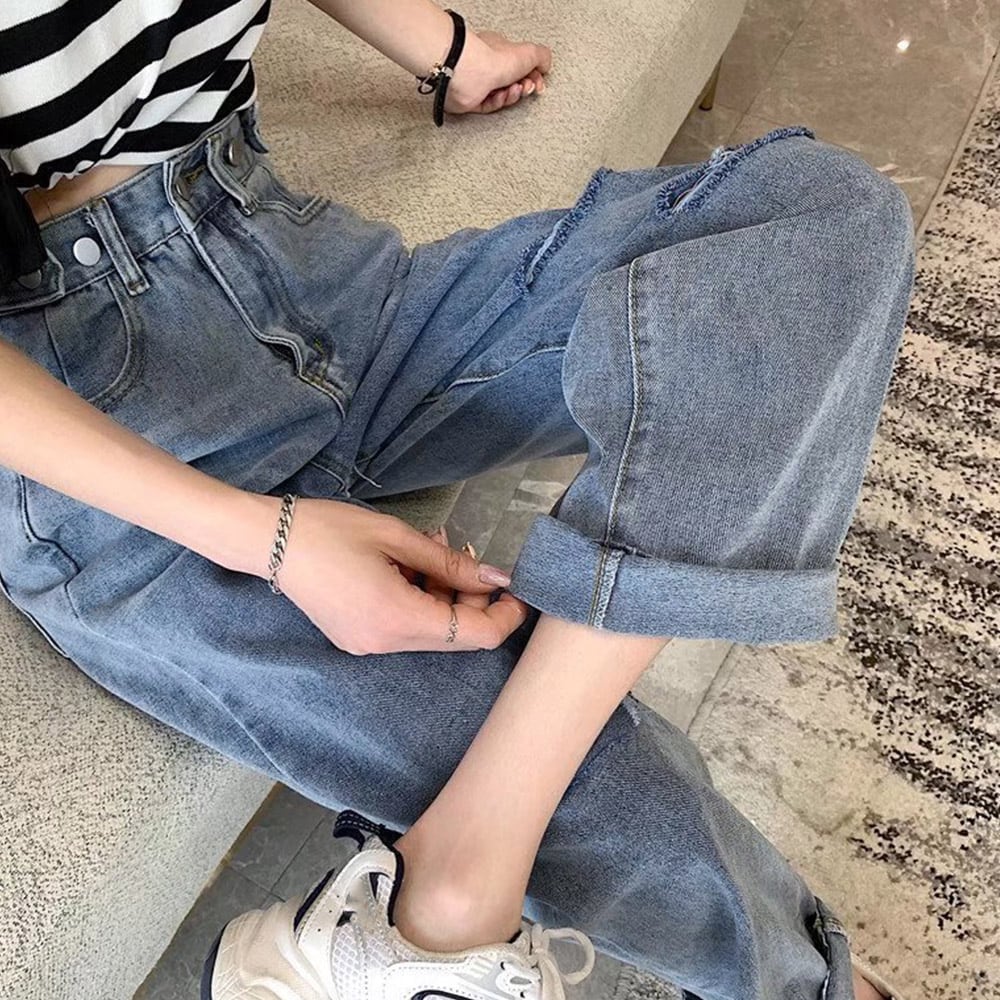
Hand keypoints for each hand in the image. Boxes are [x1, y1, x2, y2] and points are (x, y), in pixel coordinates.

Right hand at [273, 498, 529, 654]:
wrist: (266, 541)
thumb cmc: (331, 530)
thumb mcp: (398, 539)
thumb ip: (451, 564)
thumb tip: (497, 578)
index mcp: (398, 619)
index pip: (476, 635)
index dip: (506, 615)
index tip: (519, 587)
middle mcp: (386, 644)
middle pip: (456, 635)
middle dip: (474, 599)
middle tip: (467, 555)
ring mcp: (369, 646)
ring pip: (431, 629)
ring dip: (444, 594)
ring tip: (432, 549)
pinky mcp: (357, 638)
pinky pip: (406, 626)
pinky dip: (420, 598)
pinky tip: (409, 563)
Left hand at [447, 29, 551, 115]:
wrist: (472, 74)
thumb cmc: (494, 59)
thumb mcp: (530, 52)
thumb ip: (542, 57)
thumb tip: (545, 65)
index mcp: (500, 49)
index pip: (521, 63)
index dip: (533, 74)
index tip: (539, 82)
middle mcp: (488, 64)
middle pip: (513, 81)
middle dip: (524, 87)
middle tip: (528, 87)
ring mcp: (479, 82)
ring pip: (502, 95)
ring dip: (512, 95)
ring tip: (515, 90)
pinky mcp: (471, 99)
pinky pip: (490, 106)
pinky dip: (499, 103)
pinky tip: (502, 96)